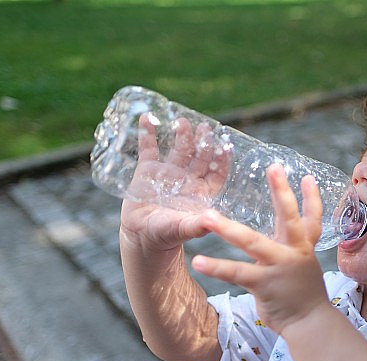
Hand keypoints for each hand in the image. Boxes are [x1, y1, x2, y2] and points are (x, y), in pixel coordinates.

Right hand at [120, 114, 229, 251]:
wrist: (142, 236)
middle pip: (199, 156)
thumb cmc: (167, 235)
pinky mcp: (148, 169)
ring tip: (182, 122)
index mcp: (202, 191)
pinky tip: (148, 119)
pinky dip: (148, 133)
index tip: (225, 145)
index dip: (222, 159)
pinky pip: (149, 148)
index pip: (217, 171)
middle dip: (203, 142)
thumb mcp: (183, 229)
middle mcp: (188, 178)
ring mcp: (168, 171)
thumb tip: (212, 221)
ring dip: (182, 135)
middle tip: (205, 128)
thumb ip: (197, 226)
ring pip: (179, 148)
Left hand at [192, 164, 329, 333]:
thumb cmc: (303, 296)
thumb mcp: (303, 267)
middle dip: (282, 192)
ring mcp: (279, 266)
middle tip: (274, 168)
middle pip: (288, 217)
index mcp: (302, 247)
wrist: (310, 324)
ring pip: (252, 242)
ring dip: (228, 228)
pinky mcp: (264, 284)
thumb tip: (282, 234)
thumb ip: (293, 248)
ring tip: (206, 217)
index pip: (311, 218)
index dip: (311, 197)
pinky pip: (237, 273)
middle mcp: (293, 252)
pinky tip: (199, 261)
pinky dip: (217, 267)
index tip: (306, 176)